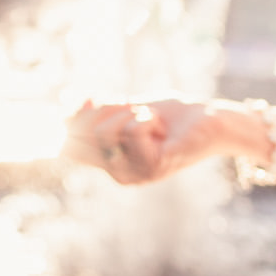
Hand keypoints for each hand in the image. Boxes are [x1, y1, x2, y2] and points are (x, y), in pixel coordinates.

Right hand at [62, 98, 219, 184]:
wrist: (210, 118)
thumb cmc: (171, 115)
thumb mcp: (127, 107)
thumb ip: (98, 108)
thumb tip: (65, 101)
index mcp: (110, 163)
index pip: (72, 146)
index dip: (70, 121)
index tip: (78, 102)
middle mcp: (120, 174)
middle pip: (87, 132)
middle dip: (109, 108)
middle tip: (135, 109)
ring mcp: (137, 174)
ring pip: (109, 130)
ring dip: (133, 113)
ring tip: (153, 121)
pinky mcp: (155, 166)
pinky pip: (134, 131)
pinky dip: (147, 118)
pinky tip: (162, 128)